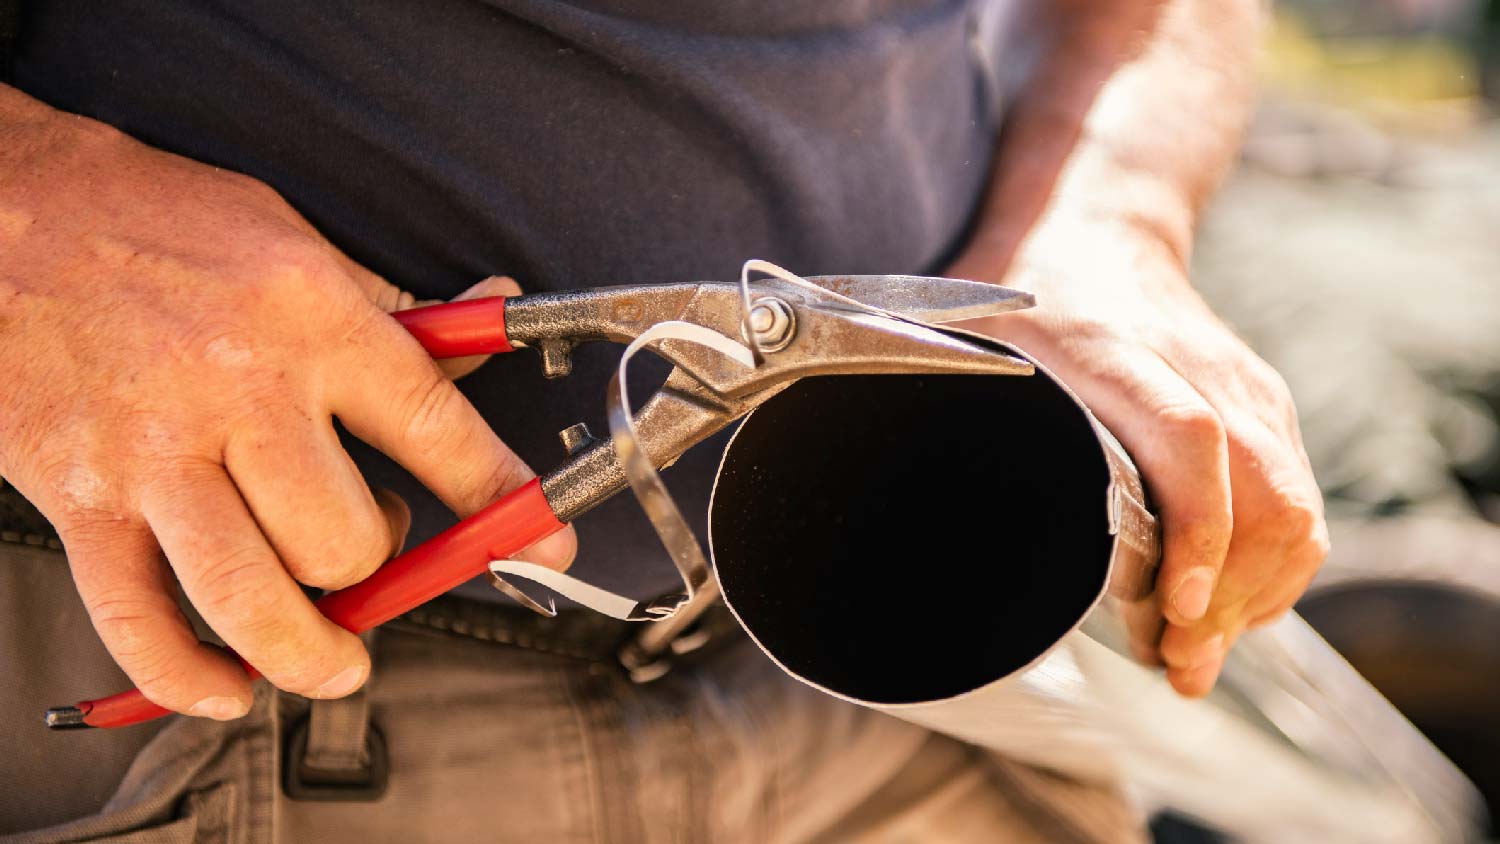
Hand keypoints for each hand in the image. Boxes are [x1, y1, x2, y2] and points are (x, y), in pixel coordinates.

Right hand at [0, 89, 575, 718]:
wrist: (7, 210)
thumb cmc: (158, 223)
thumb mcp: (298, 241)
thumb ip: (397, 307)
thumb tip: (493, 315)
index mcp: (312, 321)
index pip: (435, 429)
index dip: (501, 499)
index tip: (541, 543)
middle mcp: (240, 392)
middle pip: (342, 538)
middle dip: (377, 568)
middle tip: (374, 549)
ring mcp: (155, 453)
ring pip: (250, 598)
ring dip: (306, 654)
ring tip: (332, 657)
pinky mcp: (80, 498)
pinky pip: (137, 621)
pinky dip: (185, 678)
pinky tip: (223, 683)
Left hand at [949, 217, 1327, 696]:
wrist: (1100, 222)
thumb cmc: (1019, 292)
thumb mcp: (965, 335)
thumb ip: (947, 406)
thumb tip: (905, 506)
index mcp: (1113, 347)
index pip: (1189, 438)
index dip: (1195, 529)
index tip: (1174, 606)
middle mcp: (1197, 366)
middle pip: (1262, 495)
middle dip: (1227, 598)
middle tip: (1175, 665)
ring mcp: (1244, 388)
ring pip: (1293, 511)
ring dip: (1253, 597)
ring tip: (1194, 654)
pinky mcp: (1266, 406)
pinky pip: (1299, 503)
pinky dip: (1274, 571)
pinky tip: (1226, 609)